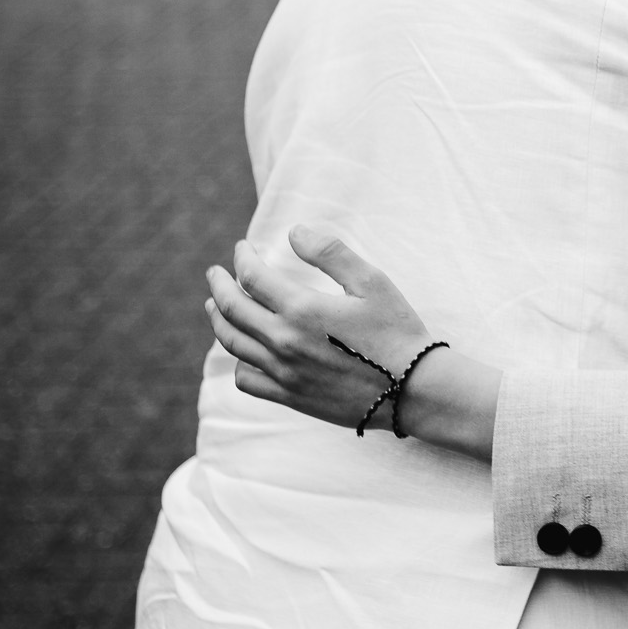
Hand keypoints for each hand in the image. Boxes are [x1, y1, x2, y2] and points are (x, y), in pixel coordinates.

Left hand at [204, 226, 434, 431]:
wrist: (413, 390)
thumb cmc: (397, 331)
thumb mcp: (372, 282)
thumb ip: (331, 253)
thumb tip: (293, 232)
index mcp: (302, 309)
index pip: (253, 277)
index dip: (242, 258)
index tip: (242, 248)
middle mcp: (284, 341)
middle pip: (232, 309)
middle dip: (219, 285)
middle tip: (214, 273)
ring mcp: (284, 372)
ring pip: (232, 343)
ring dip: (219, 321)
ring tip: (215, 308)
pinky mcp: (291, 396)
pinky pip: (247, 380)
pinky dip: (239, 362)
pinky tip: (245, 352)